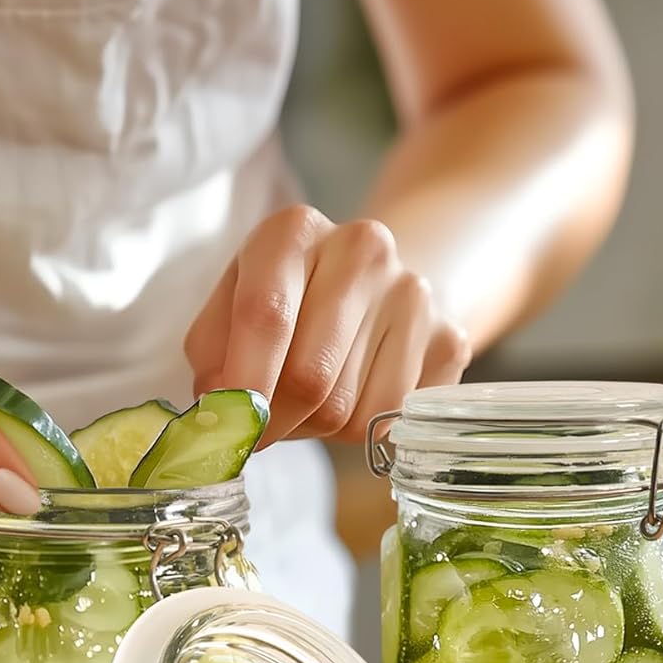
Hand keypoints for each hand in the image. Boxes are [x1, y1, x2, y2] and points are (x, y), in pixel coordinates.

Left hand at [185, 206, 470, 446]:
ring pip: (348, 411)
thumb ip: (213, 353)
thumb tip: (223, 413)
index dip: (242, 389)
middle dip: (275, 422)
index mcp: (295, 231)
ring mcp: (413, 294)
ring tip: (311, 401)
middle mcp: (362, 249)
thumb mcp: (233, 305)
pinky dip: (360, 430)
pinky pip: (389, 420)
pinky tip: (354, 395)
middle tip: (261, 431)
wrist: (379, 285)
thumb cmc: (292, 302)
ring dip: (316, 428)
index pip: (265, 316)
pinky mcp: (449, 338)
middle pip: (309, 378)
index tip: (230, 428)